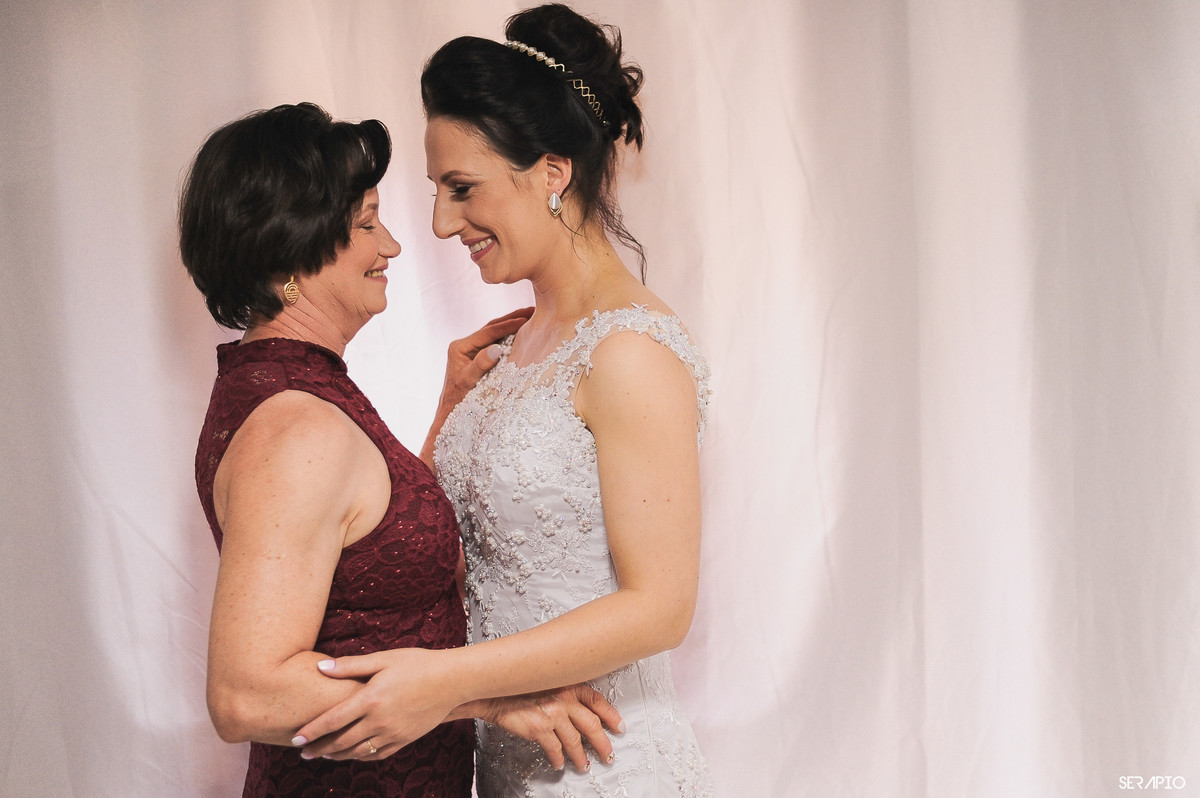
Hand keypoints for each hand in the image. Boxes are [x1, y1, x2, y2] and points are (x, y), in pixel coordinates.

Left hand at [294, 649, 456, 761]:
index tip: (296, 738)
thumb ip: (351, 665)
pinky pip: (377, 754)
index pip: (333, 720)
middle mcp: (379, 720)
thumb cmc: (418, 663)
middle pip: (341, 741)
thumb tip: (321, 668)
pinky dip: (361, 757)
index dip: (312, 730)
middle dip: (319, 748)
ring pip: (357, 751)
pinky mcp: (405, 739)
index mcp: (371, 699)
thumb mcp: (384, 658)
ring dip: (337, 755)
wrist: (452, 680)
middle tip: (304, 751)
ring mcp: (393, 733)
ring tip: (323, 755)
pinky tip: (353, 754)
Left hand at [421, 307, 531, 465]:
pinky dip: (510, 336)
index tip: (526, 319)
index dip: (508, 325)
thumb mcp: (468, 383)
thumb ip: (481, 365)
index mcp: (460, 347)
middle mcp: (465, 345)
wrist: (451, 414)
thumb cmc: (458, 401)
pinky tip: (524, 333)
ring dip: (513, 324)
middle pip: (492, 327)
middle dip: (513, 318)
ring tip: (532, 316)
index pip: (488, 331)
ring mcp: (471, 350)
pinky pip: (496, 342)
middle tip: (533, 309)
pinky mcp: (478, 357)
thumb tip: (497, 349)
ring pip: (495, 332)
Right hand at [475, 685, 624, 772]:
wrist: (491, 688)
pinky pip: (555, 749)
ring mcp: (553, 713)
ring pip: (575, 741)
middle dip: (603, 743)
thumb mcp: (544, 678)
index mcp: (568, 682)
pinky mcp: (540, 728)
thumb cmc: (515, 683)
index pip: (597, 701)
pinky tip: (559, 763)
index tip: (619, 727)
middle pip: (592, 724)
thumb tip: (575, 705)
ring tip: (584, 765)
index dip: (611, 716)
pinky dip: (558, 758)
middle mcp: (564, 697)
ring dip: (581, 756)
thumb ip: (561, 688)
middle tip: (608, 754)